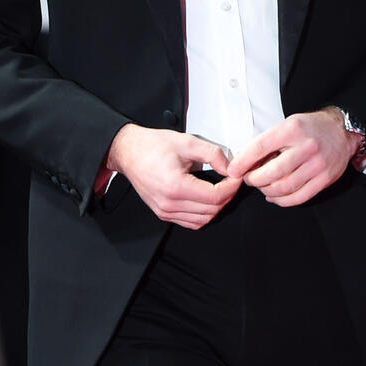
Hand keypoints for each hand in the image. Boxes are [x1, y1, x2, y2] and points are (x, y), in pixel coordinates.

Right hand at [104, 123, 240, 228]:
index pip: (215, 197)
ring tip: (222, 189)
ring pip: (202, 220)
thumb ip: (213, 154)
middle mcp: (169, 203)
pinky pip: (190, 222)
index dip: (231, 187)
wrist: (129, 152)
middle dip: (227, 196)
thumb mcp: (188, 142)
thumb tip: (229, 168)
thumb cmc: (153, 146)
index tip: (236, 177)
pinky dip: (204, 214)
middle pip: (211, 211)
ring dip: (217, 207)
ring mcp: (165, 211)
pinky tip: (208, 199)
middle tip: (232, 181)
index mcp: (175, 186)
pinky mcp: (163, 213)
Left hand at [227, 108, 357, 206]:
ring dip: (266, 191)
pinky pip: (299, 197)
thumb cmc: (310, 128)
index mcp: (293, 129)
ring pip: (284, 187)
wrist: (341, 131)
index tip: (233, 170)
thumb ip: (269, 141)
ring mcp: (317, 164)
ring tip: (262, 187)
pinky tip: (274, 196)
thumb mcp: (288, 124)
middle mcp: (307, 146)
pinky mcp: (325, 179)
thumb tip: (244, 162)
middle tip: (249, 179)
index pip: (260, 147)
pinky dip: (282, 201)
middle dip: (254, 179)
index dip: (243, 162)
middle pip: (272, 172)